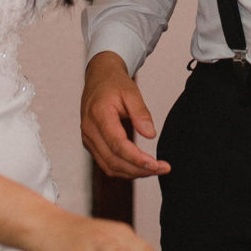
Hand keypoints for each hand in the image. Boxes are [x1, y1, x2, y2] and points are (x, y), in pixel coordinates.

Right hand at [80, 52, 169, 177]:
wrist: (98, 77)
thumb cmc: (113, 83)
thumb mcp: (131, 91)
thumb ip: (141, 113)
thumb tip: (150, 135)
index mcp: (98, 115)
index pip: (117, 144)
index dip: (136, 158)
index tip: (155, 164)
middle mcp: (90, 130)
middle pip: (113, 160)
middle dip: (139, 169)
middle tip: (162, 168)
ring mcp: (88, 139)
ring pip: (109, 166)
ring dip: (133, 172)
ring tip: (155, 169)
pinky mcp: (91, 144)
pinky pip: (106, 163)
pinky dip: (124, 169)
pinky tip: (140, 166)